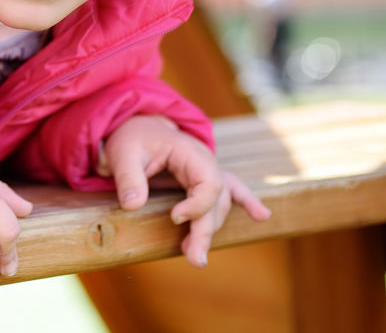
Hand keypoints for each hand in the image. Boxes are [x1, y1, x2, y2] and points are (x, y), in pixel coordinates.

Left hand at [97, 115, 270, 267]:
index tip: (174, 218)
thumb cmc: (132, 138)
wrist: (138, 126)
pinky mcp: (206, 179)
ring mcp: (210, 170)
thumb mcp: (123, 153)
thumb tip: (132, 205)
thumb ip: (128, 178)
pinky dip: (248, 202)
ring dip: (210, 230)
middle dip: (205, 231)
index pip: (209, 184)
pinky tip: (262, 216)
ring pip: (220, 205)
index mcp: (190, 152)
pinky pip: (234, 189)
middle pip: (216, 201)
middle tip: (194, 259)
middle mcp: (206, 162)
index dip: (197, 206)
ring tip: (195, 257)